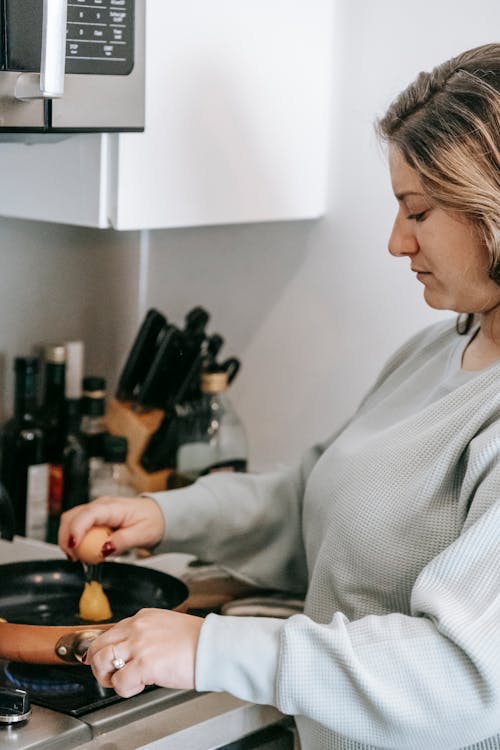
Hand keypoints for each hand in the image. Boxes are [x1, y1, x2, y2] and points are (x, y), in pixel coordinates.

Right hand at [59, 496, 164, 560]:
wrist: (157, 515)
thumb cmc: (151, 521)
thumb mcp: (142, 534)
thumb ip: (123, 542)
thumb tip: (104, 550)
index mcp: (113, 507)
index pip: (88, 514)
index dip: (76, 529)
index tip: (72, 547)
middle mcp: (100, 505)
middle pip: (72, 516)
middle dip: (66, 537)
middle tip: (74, 558)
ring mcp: (96, 510)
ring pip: (70, 520)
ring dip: (67, 538)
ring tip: (77, 557)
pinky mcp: (94, 518)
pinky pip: (77, 526)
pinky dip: (74, 538)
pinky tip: (82, 551)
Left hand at [84, 608, 202, 696]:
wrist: (213, 646)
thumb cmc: (197, 641)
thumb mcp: (167, 627)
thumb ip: (147, 635)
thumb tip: (135, 652)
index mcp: (142, 618)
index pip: (110, 632)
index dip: (107, 651)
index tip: (109, 663)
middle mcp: (136, 628)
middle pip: (97, 645)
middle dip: (99, 664)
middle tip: (111, 675)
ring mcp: (138, 645)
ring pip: (100, 660)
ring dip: (107, 676)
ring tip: (122, 681)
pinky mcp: (143, 664)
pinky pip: (119, 682)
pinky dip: (125, 689)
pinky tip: (140, 686)